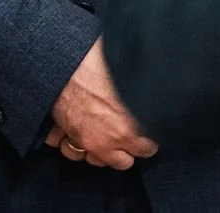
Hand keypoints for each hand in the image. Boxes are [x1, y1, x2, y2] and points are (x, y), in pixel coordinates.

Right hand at [45, 42, 157, 170]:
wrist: (66, 57)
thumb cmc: (99, 61)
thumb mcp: (132, 75)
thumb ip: (145, 92)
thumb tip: (158, 90)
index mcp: (128, 129)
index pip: (147, 149)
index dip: (148, 139)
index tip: (147, 131)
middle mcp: (106, 139)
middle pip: (122, 162)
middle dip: (126, 149)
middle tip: (128, 134)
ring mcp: (82, 138)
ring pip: (94, 160)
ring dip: (98, 149)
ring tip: (103, 135)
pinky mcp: (61, 130)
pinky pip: (67, 148)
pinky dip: (70, 141)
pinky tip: (76, 131)